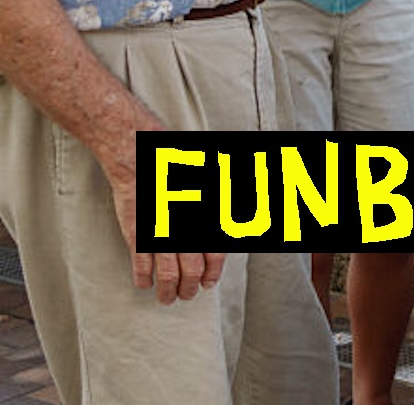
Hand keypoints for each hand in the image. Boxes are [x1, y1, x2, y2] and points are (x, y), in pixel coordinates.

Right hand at [106, 142, 224, 303]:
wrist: (141, 159)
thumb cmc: (177, 168)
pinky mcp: (137, 234)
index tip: (208, 284)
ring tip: (167, 299)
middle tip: (187, 295)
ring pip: (168, 274)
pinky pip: (141, 265)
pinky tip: (144, 285)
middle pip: (192, 271)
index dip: (213, 274)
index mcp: (204, 218)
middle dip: (190, 288)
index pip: (216, 256)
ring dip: (168, 291)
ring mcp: (161, 234)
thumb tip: (231, 228)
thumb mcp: (208, 186)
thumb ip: (217, 208)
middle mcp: (184, 229)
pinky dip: (143, 279)